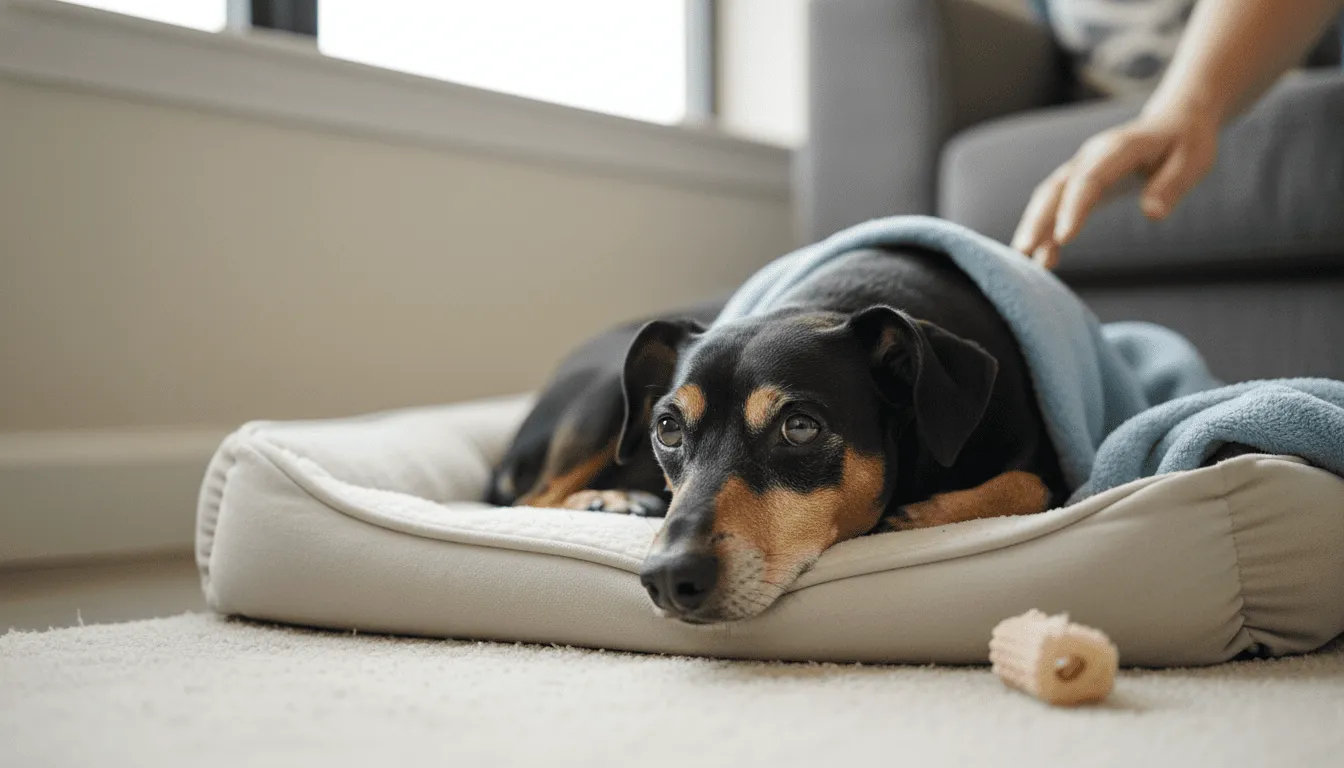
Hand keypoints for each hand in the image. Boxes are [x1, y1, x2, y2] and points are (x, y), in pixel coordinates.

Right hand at [1011, 109, 1218, 268]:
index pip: (1089, 179)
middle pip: (1056, 188)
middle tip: (1024, 251)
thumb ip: (1171, 186)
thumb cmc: (1186, 143)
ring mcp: (1082, 168)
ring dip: (1034, 226)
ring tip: (1024, 259)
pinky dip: (1046, 230)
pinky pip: (1056, 205)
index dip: (1074, 208)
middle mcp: (1091, 156)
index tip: (1064, 238)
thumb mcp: (1193, 161)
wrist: (1174, 123)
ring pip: (1049, 197)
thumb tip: (1152, 214)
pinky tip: (1043, 257)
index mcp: (1119, 149)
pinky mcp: (1080, 183)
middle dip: (1038, 220)